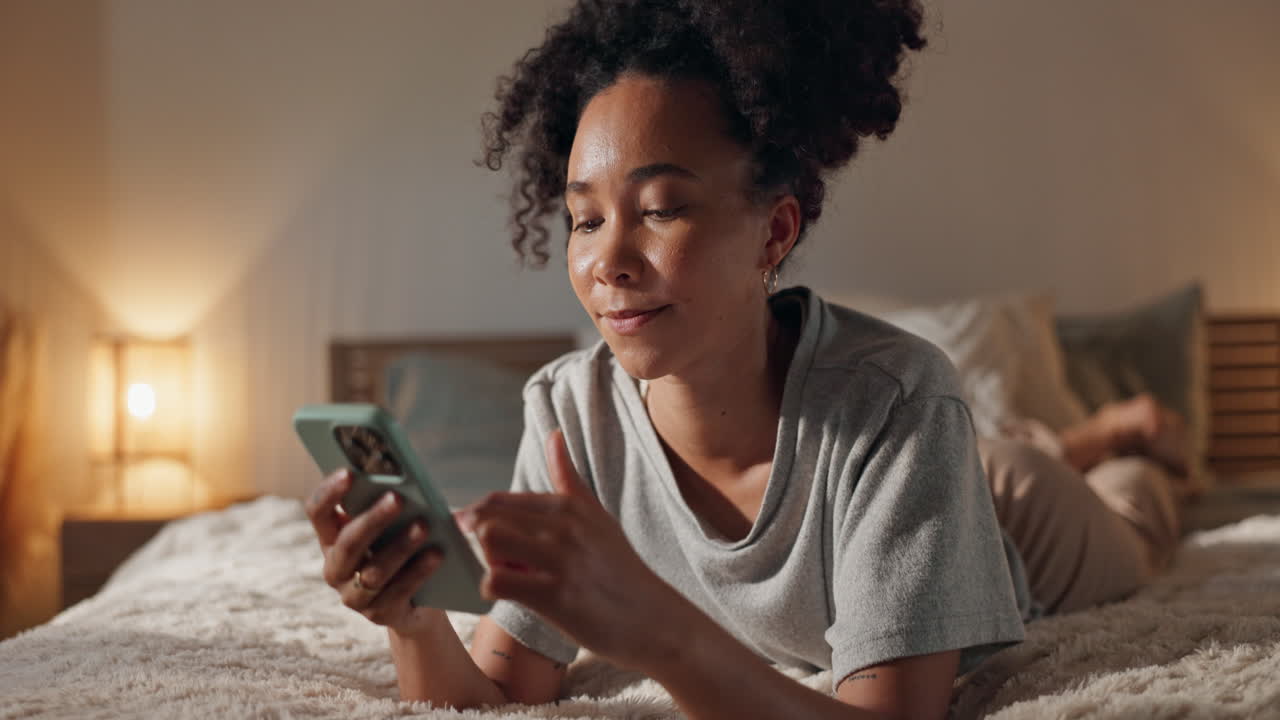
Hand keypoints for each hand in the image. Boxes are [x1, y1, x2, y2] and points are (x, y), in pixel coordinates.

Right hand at [304, 469, 447, 635]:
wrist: (417, 601)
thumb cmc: (400, 547)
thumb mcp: (389, 526)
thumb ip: (386, 504)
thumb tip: (401, 479)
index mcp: (331, 538)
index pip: (317, 512)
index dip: (329, 492)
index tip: (349, 472)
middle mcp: (335, 568)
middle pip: (348, 543)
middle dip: (373, 520)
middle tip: (397, 498)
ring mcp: (353, 596)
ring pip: (373, 572)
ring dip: (400, 547)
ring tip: (424, 526)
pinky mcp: (378, 615)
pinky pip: (397, 592)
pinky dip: (418, 571)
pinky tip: (437, 554)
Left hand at [459, 430, 689, 670]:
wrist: (650, 617)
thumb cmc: (619, 569)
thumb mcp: (597, 517)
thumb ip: (568, 478)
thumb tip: (553, 434)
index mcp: (570, 506)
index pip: (500, 500)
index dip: (478, 516)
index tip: (472, 531)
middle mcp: (565, 527)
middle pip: (489, 518)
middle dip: (481, 541)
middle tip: (498, 559)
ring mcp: (561, 560)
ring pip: (490, 542)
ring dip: (487, 561)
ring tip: (507, 573)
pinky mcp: (555, 596)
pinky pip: (498, 582)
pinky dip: (493, 590)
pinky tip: (510, 595)